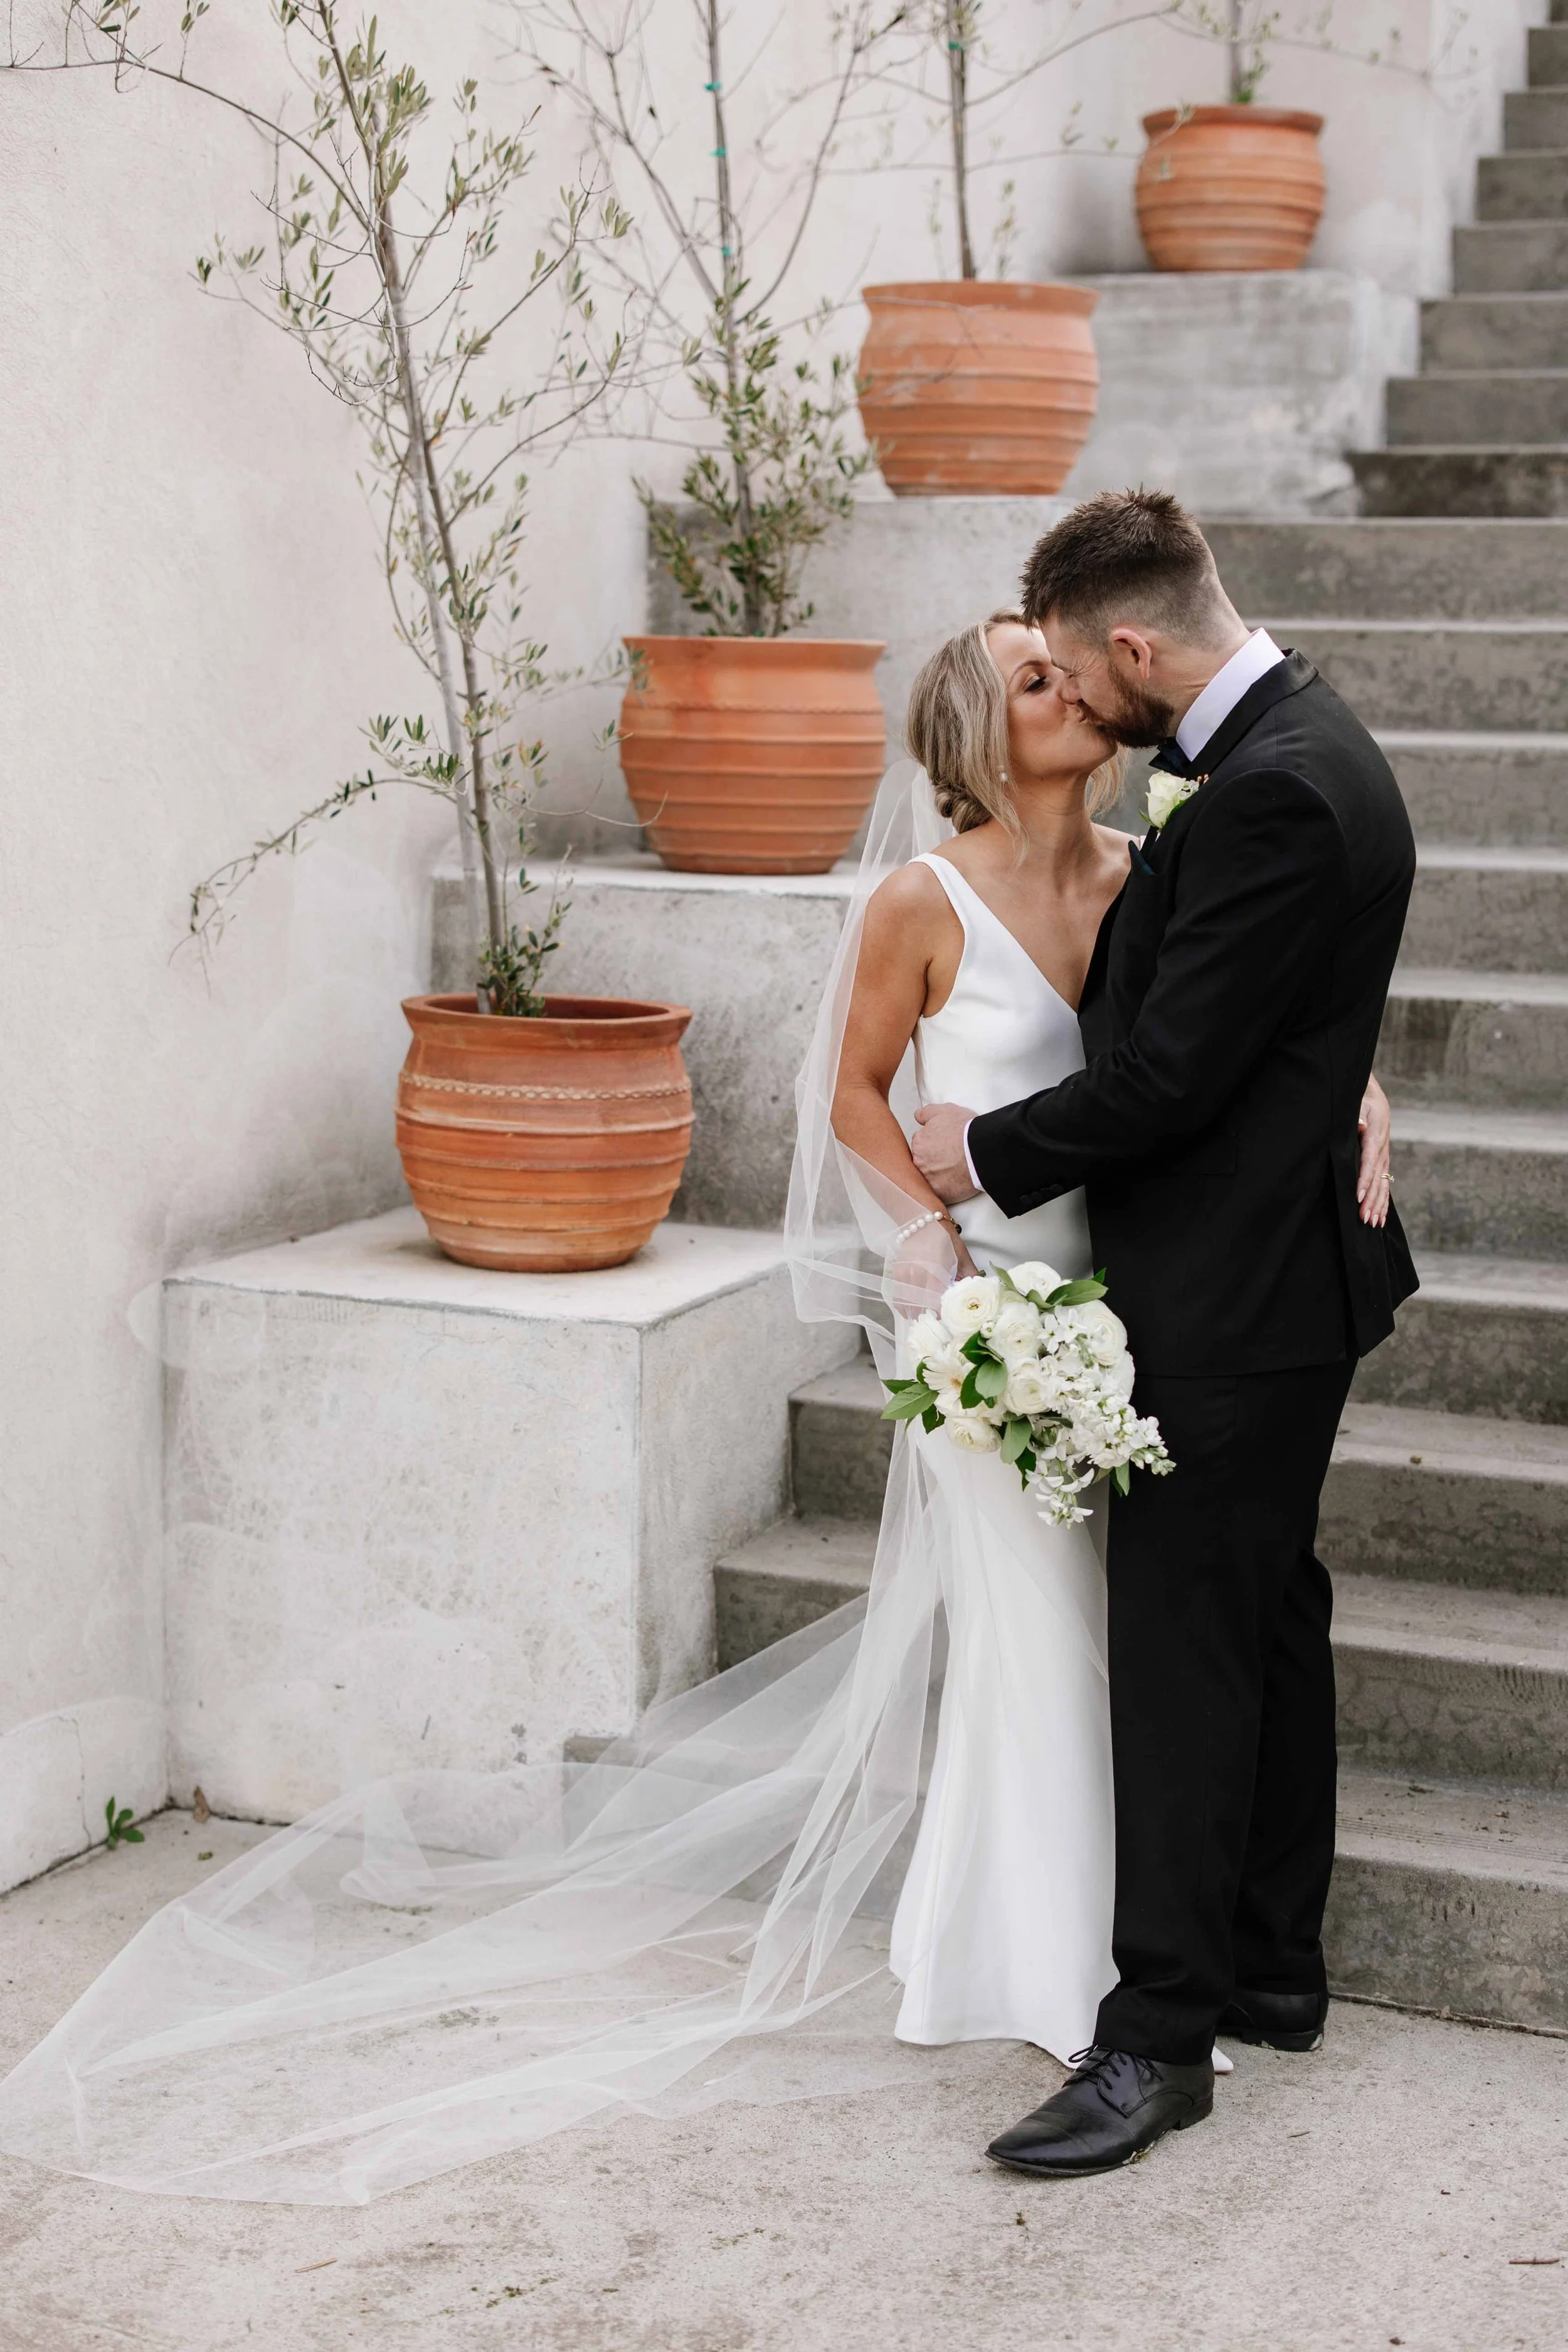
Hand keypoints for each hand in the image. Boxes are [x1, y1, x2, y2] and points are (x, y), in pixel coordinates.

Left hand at [911, 1102, 981, 1204]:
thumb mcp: (945, 1111)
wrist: (981, 1150)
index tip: (945, 1146)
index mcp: (919, 1142)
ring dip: (939, 1175)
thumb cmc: (966, 1130)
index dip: (933, 1145)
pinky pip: (939, 1193)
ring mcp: (928, 1179)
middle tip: (951, 1158)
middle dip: (934, 1161)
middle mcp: (919, 1162)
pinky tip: (956, 1182)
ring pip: (930, 1178)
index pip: (920, 1145)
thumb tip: (918, 1117)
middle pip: (923, 1162)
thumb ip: (926, 1113)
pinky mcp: (939, 1193)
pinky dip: (946, 1189)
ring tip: (956, 1170)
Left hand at [1357, 1074, 1390, 1227]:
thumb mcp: (1359, 1103)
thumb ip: (1358, 1116)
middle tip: (1365, 1220)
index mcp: (1375, 1138)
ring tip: (1373, 1224)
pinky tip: (1380, 1218)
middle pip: (1378, 1180)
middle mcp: (1382, 1152)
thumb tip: (1361, 1126)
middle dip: (1371, 1201)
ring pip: (1383, 1186)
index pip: (1369, 1163)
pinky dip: (1383, 1202)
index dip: (1364, 1180)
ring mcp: (1385, 1159)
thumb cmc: (1362, 1101)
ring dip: (1378, 1206)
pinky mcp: (1383, 1164)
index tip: (1358, 1197)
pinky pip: (1385, 1185)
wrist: (1375, 1099)